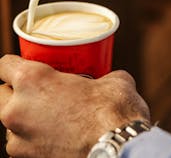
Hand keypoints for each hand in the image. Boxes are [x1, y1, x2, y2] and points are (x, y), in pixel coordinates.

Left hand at [0, 55, 149, 157]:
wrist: (118, 147)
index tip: (23, 66)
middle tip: (35, 91)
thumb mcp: (109, 79)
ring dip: (22, 116)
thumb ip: (97, 75)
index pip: (4, 65)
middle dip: (13, 91)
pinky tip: (52, 135)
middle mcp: (17, 108)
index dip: (13, 64)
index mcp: (31, 80)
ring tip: (46, 115)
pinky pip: (21, 143)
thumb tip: (107, 79)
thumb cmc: (112, 111)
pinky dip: (31, 138)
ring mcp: (19, 138)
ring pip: (7, 121)